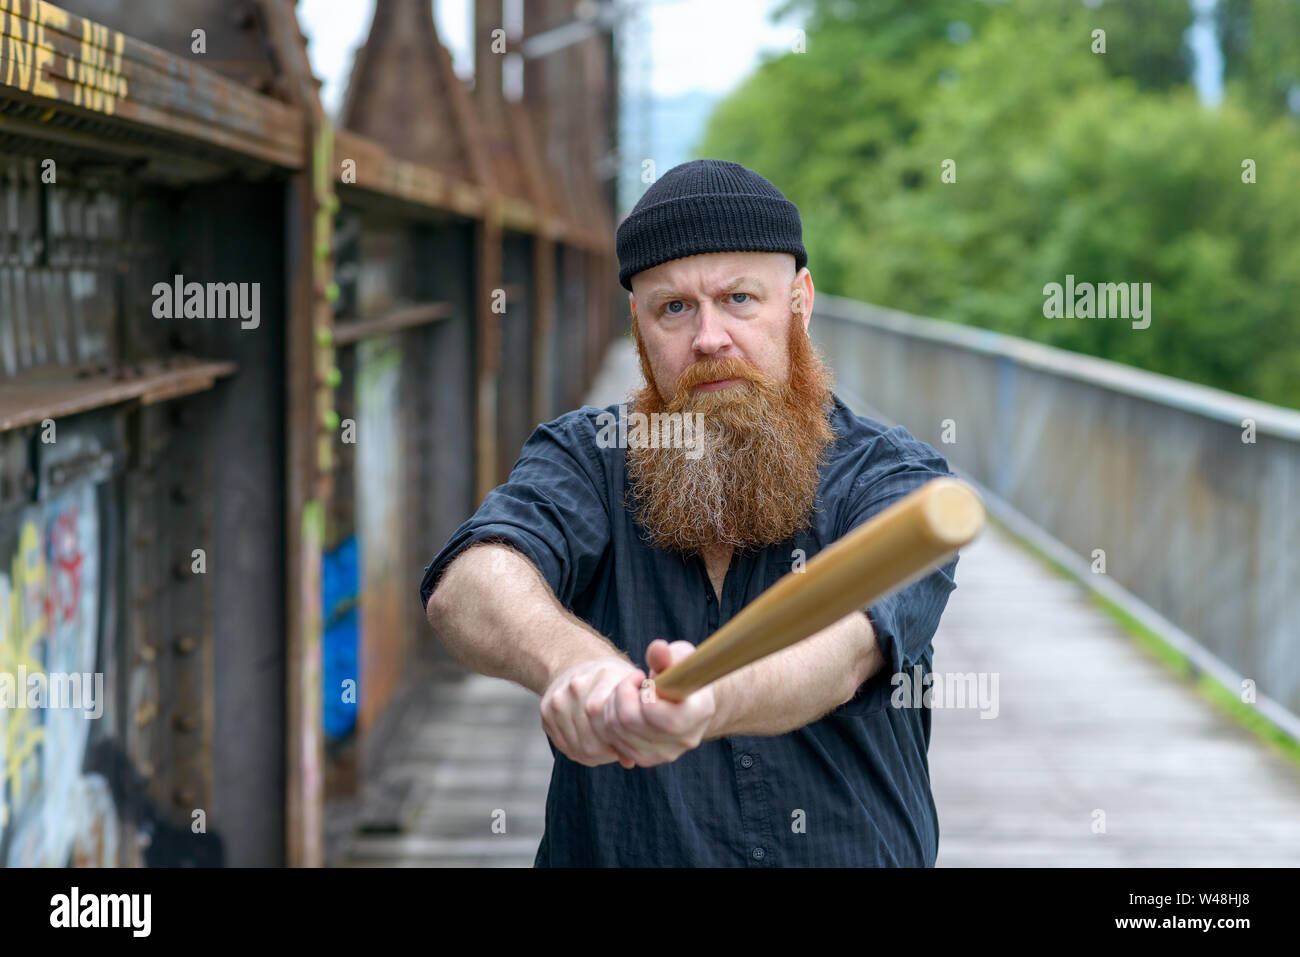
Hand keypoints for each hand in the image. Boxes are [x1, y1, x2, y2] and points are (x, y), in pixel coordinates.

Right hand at [539, 657, 642, 766]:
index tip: (627, 744)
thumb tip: (628, 763)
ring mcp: (558, 699)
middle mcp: (577, 687)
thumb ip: (635, 722)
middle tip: (616, 748)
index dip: (620, 744)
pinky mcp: (545, 710)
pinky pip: (562, 745)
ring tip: (604, 745)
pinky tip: (587, 740)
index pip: (610, 725)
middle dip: (607, 751)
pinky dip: (576, 750)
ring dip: (592, 753)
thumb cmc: (613, 682)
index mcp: (604, 677)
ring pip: (576, 747)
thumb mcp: (633, 693)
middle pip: (591, 740)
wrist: (578, 662)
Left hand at [599, 639, 716, 767]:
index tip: (647, 679)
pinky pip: (613, 741)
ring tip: (630, 692)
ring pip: (616, 731)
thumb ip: (667, 656)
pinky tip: (627, 707)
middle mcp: (684, 740)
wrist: (690, 701)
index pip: (664, 717)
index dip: (645, 695)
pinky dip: (612, 720)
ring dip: (613, 704)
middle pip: (630, 722)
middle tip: (633, 681)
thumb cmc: (685, 673)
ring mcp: (665, 754)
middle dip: (622, 693)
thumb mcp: (680, 658)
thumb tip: (657, 648)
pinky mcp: (647, 759)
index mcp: (699, 713)